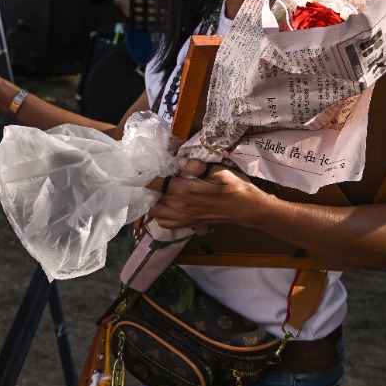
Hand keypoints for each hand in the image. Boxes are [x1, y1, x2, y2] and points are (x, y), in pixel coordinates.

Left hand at [146, 158, 267, 231]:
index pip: (155, 183)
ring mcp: (182, 218)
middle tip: (152, 178)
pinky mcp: (187, 224)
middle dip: (149, 189)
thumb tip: (177, 161)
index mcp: (183, 191)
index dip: (144, 175)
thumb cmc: (234, 187)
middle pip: (151, 199)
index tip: (138, 168)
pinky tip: (167, 205)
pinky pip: (165, 223)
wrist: (246, 209)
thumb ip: (196, 167)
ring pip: (156, 212)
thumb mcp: (218, 171)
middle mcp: (178, 207)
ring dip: (154, 202)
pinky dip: (161, 215)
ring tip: (158, 192)